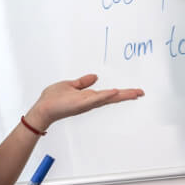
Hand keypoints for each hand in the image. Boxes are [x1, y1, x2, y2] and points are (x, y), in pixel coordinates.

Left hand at [27, 74, 143, 129]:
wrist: (43, 108)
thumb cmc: (53, 99)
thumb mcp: (70, 85)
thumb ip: (82, 82)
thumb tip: (94, 76)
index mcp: (89, 97)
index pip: (108, 94)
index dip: (122, 92)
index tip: (135, 92)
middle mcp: (90, 101)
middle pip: (112, 97)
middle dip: (127, 95)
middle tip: (141, 93)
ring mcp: (86, 103)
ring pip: (107, 98)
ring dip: (121, 95)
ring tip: (134, 92)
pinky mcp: (80, 103)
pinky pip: (95, 99)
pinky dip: (105, 95)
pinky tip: (115, 92)